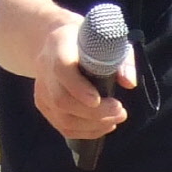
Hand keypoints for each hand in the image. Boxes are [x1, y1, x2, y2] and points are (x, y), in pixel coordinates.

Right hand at [29, 7, 134, 141]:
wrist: (57, 40)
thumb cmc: (88, 40)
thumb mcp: (108, 40)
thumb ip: (122, 59)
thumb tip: (129, 82)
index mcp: (58, 44)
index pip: (62, 68)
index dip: (78, 88)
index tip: (98, 99)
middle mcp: (44, 67)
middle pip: (62, 100)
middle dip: (94, 113)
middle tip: (120, 111)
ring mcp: (41, 88)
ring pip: (62, 118)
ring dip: (93, 125)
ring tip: (116, 119)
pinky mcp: (43, 104)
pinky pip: (62, 126)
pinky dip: (86, 131)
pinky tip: (104, 126)